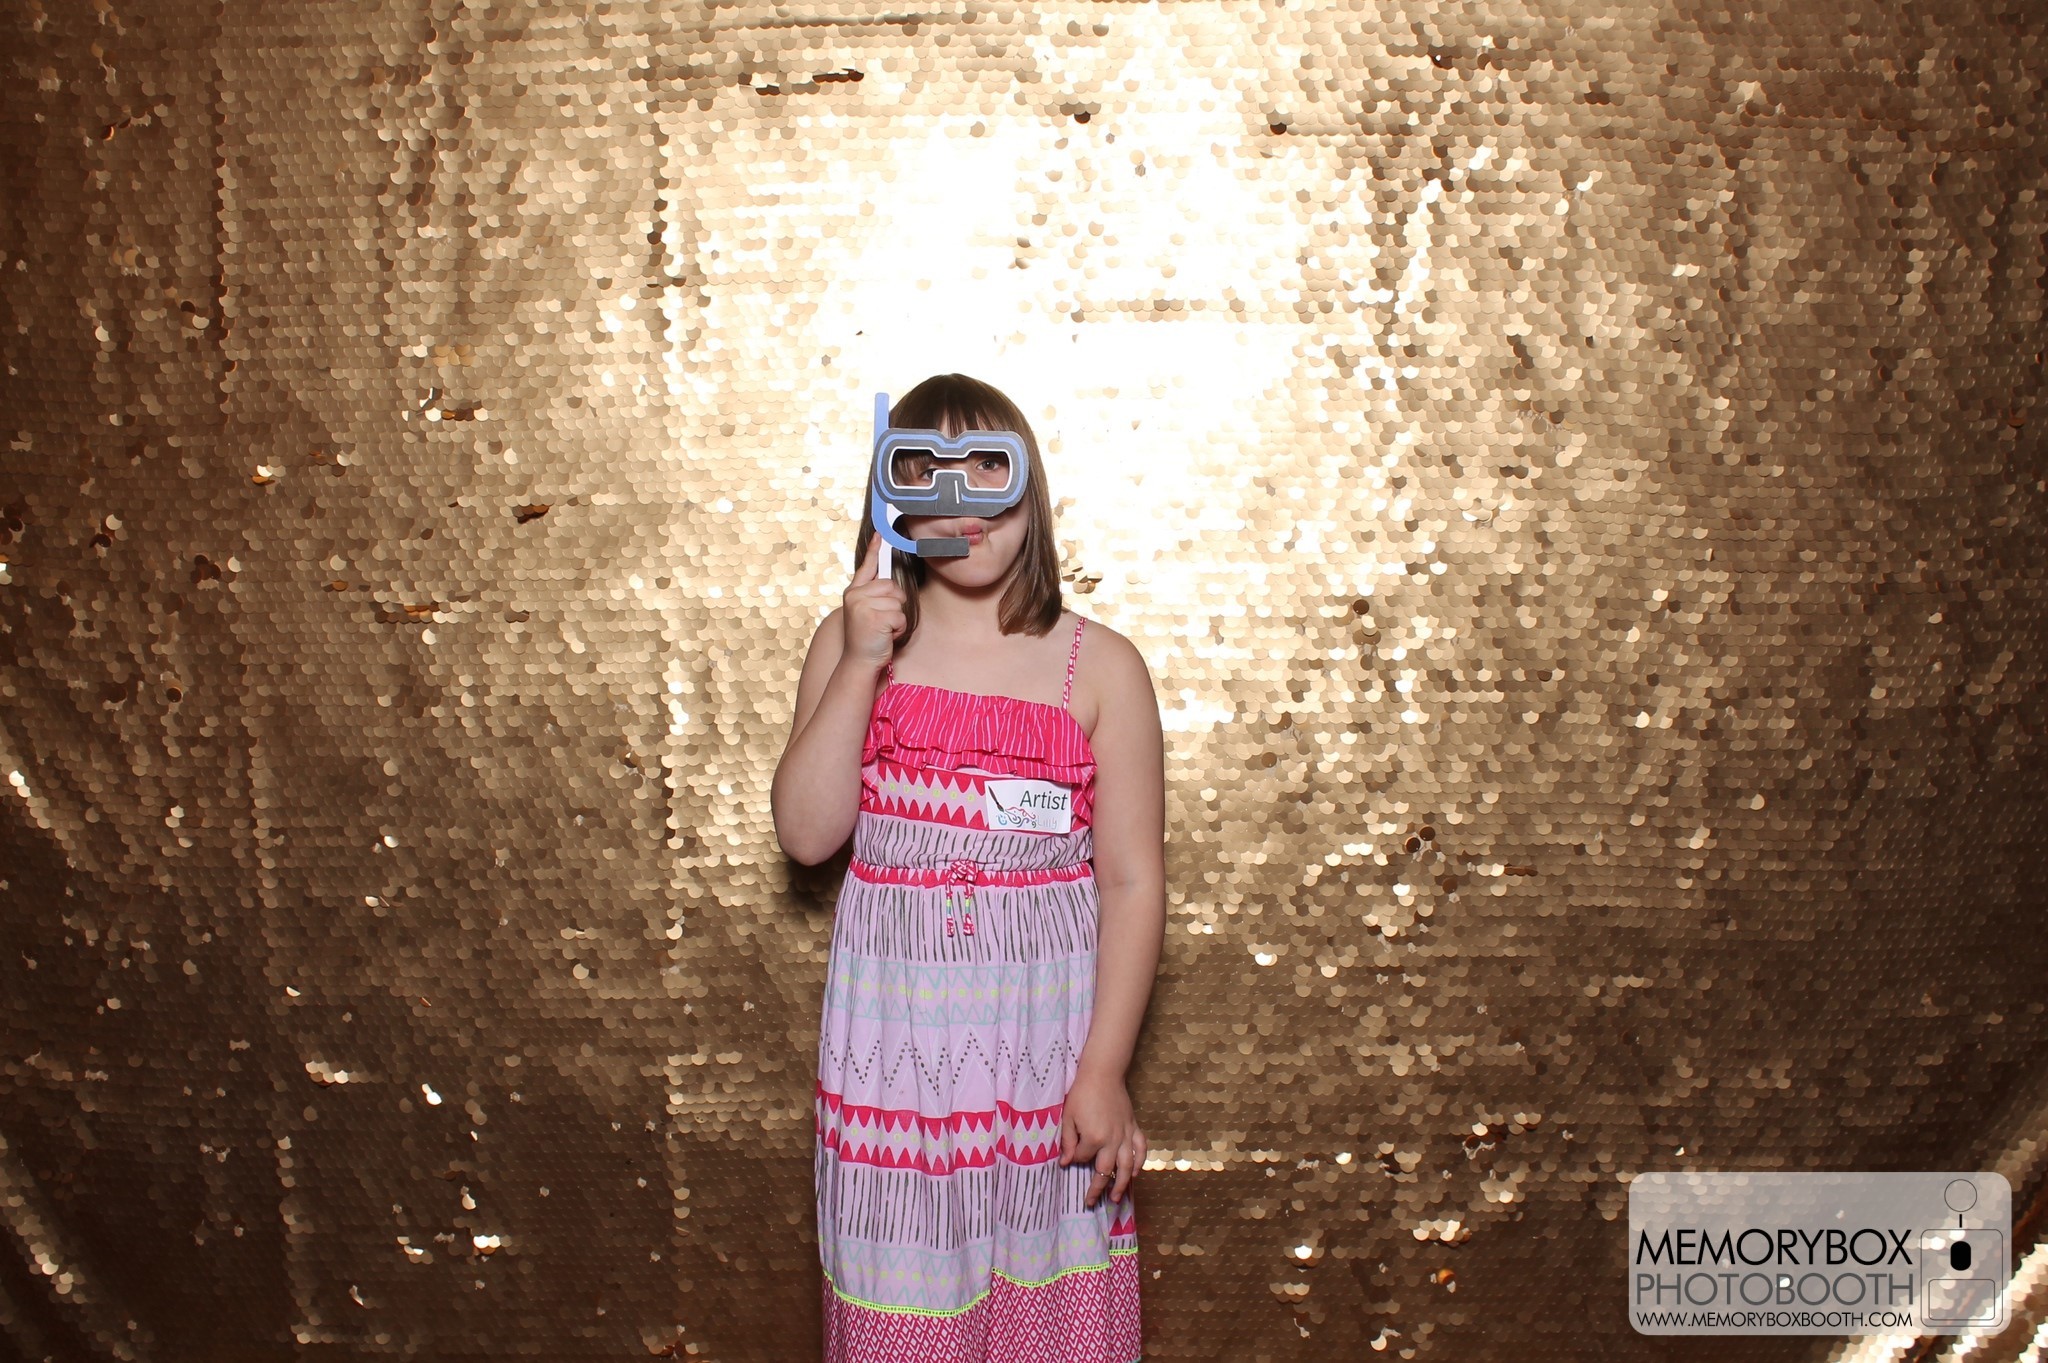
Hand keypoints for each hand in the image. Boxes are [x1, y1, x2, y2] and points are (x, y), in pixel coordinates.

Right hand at [840, 534, 906, 667]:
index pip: (867, 566)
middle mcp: (855, 596)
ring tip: (884, 630)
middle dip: (895, 604)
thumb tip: (891, 583)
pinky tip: (887, 636)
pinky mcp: (874, 617)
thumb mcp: (867, 612)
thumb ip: (874, 596)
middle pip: (892, 586)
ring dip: (897, 619)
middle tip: (883, 622)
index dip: (875, 549)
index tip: (881, 533)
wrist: (859, 661)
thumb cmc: (868, 638)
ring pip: (898, 602)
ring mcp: (862, 606)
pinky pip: (900, 616)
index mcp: (854, 592)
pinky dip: (899, 628)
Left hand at [1057, 1069, 1145, 1209]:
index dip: (1075, 1159)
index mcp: (1094, 1138)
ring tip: (1117, 1198)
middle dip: (1098, 1188)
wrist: (1102, 1074)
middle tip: (1091, 1201)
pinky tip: (1135, 1174)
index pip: (1083, 1158)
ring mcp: (1125, 1135)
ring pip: (1126, 1166)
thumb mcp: (1068, 1117)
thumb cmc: (1081, 1093)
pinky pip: (1140, 1149)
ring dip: (1121, 1184)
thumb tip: (1066, 1162)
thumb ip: (1068, 1141)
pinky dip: (1139, 1163)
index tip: (1069, 1160)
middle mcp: (1112, 1140)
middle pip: (1104, 1170)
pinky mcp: (1134, 1127)